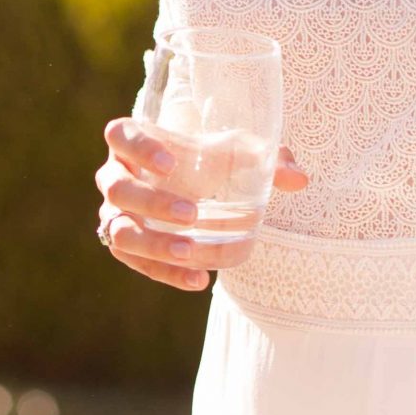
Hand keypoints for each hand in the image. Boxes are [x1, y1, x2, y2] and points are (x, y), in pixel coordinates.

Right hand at [93, 117, 310, 290]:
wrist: (196, 185)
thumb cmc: (212, 158)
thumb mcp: (240, 152)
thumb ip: (267, 160)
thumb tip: (300, 180)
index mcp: (134, 141)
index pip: (120, 134)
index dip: (140, 148)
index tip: (172, 163)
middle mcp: (116, 176)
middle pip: (117, 188)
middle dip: (152, 203)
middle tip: (192, 213)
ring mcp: (115, 213)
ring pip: (119, 231)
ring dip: (154, 244)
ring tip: (191, 252)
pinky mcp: (125, 245)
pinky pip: (137, 263)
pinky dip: (167, 274)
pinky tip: (200, 280)